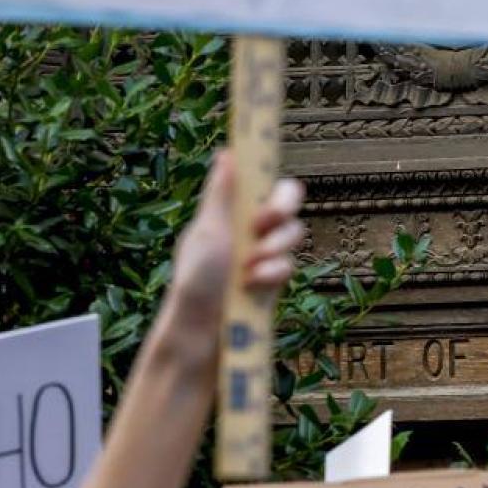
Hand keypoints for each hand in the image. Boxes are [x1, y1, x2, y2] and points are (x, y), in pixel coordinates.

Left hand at [169, 150, 304, 325]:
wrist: (201, 335)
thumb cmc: (195, 282)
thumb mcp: (207, 232)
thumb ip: (221, 194)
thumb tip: (227, 152)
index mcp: (230, 211)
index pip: (262, 181)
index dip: (269, 179)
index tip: (267, 187)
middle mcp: (250, 229)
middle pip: (287, 203)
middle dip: (281, 212)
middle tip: (263, 224)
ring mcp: (264, 255)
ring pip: (293, 234)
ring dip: (274, 247)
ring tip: (250, 267)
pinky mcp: (275, 281)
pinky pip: (289, 265)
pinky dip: (273, 272)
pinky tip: (254, 285)